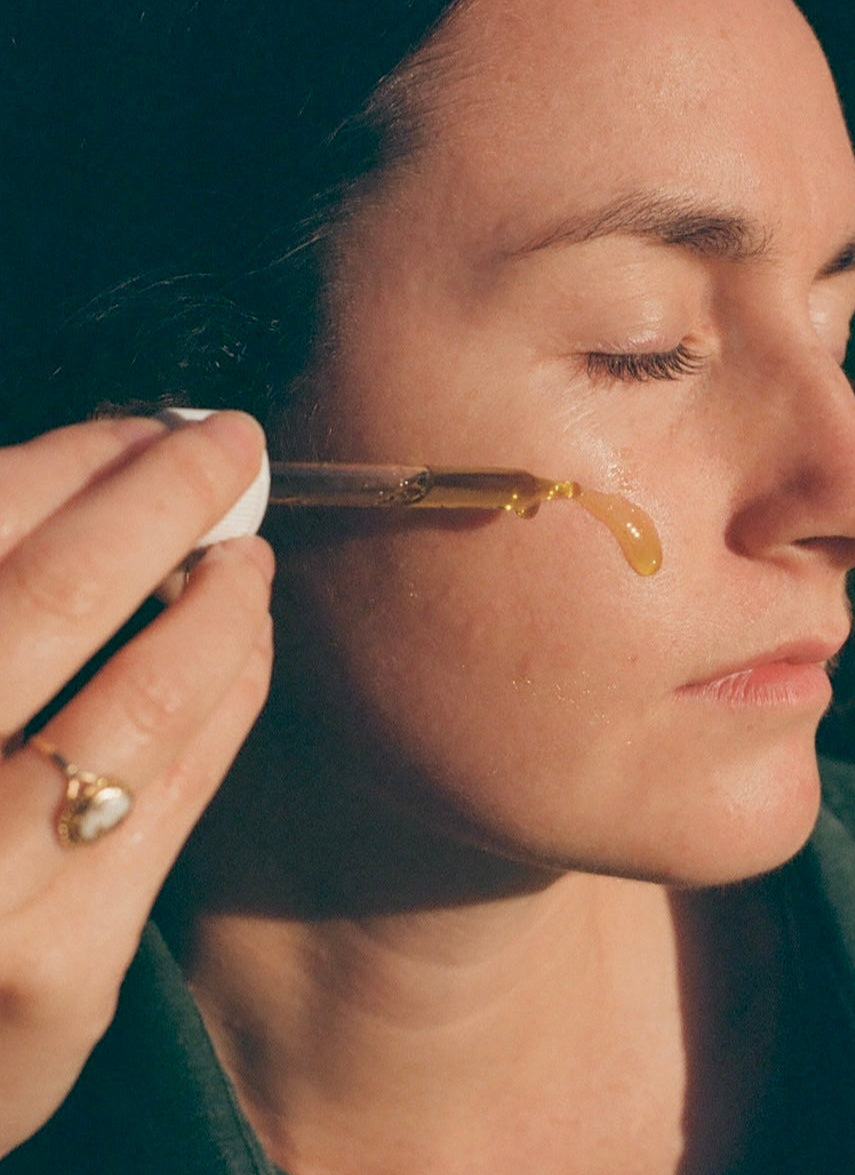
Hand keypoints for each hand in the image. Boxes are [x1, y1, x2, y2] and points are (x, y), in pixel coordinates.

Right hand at [0, 412, 274, 1156]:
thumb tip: (78, 483)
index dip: (75, 460)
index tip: (145, 429)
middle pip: (55, 588)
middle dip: (166, 494)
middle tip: (230, 444)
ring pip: (144, 691)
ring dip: (219, 599)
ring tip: (246, 558)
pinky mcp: (61, 974)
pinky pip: (182, 789)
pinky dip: (234, 691)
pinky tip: (250, 645)